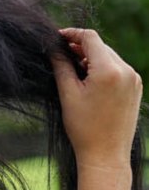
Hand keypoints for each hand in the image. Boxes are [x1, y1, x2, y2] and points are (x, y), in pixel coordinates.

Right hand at [51, 28, 141, 169]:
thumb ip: (62, 66)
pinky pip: (118, 69)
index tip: (58, 38)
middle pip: (101, 46)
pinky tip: (90, 80)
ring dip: (92, 58)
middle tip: (61, 53)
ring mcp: (134, 79)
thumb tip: (54, 48)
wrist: (106, 155)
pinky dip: (103, 68)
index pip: (90, 38)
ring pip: (110, 57)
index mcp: (108, 70)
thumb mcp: (68, 94)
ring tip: (74, 68)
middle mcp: (126, 70)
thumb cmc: (84, 128)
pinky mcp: (136, 88)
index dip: (72, 34)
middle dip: (81, 47)